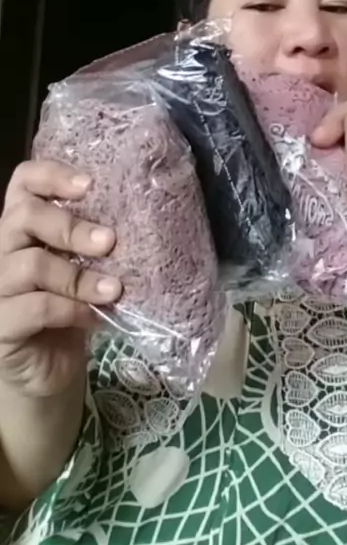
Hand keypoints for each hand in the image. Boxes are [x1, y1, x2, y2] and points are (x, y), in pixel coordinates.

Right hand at [0, 160, 121, 397]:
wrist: (50, 370)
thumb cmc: (70, 310)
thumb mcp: (83, 268)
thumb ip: (92, 243)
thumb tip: (135, 221)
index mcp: (22, 227)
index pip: (23, 182)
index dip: (51, 175)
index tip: (89, 184)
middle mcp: (1, 250)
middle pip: (24, 216)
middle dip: (71, 226)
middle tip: (109, 241)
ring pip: (32, 264)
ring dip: (79, 276)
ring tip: (114, 289)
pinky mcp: (0, 324)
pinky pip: (36, 307)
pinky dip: (71, 309)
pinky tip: (95, 317)